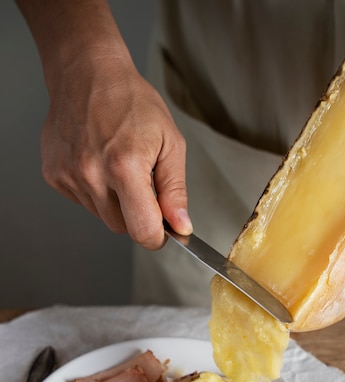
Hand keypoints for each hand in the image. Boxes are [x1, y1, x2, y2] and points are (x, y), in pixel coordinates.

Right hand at [17, 0, 191, 249]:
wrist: (88, 74)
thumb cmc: (131, 101)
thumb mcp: (170, 143)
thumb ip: (175, 191)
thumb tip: (181, 226)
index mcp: (124, 167)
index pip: (143, 231)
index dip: (157, 236)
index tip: (163, 229)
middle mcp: (92, 174)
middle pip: (122, 228)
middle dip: (137, 215)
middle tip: (142, 183)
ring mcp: (69, 176)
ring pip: (102, 216)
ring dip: (115, 202)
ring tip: (118, 166)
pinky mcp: (54, 175)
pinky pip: (82, 201)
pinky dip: (95, 191)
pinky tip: (98, 163)